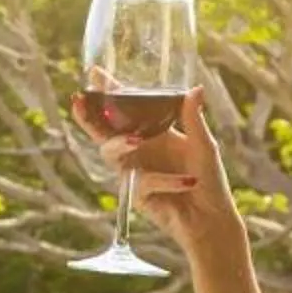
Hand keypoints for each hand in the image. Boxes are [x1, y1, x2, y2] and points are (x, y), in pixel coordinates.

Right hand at [76, 87, 241, 267]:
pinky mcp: (136, 195)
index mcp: (154, 133)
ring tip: (137, 140)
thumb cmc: (209, 181)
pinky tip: (187, 182)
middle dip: (89, 116)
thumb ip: (193, 118)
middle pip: (105, 130)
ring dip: (119, 143)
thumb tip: (195, 88)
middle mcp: (140, 149)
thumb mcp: (203, 145)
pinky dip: (165, 180)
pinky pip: (142, 181)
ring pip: (110, 153)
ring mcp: (134, 171)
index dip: (110, 92)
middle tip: (80, 101)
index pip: (128, 109)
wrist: (211, 219)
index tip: (95, 73)